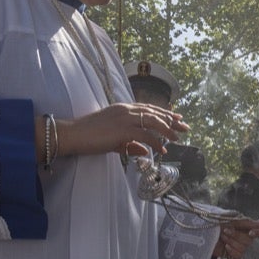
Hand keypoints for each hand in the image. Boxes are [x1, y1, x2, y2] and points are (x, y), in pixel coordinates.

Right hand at [56, 103, 188, 159]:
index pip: (149, 108)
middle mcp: (126, 110)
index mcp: (124, 108)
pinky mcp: (123, 130)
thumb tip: (145, 150)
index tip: (177, 117)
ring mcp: (125, 118)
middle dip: (172, 120)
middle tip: (185, 127)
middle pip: (155, 113)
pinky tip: (162, 149)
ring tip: (177, 138)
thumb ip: (131, 144)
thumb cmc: (90, 136)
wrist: (74, 134)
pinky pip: (146, 135)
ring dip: (168, 130)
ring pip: (153, 122)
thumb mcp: (114, 139)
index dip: (165, 113)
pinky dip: (156, 142)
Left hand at [213, 216, 258, 258]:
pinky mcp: (232, 254)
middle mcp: (244, 237)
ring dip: (232, 242)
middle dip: (236, 236)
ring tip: (222, 237)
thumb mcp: (231, 218)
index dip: (258, 233)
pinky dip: (232, 251)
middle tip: (225, 230)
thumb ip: (247, 222)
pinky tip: (226, 247)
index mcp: (246, 227)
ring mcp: (239, 246)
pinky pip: (239, 256)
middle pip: (249, 241)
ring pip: (243, 248)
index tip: (250, 232)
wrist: (203, 231)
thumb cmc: (216, 222)